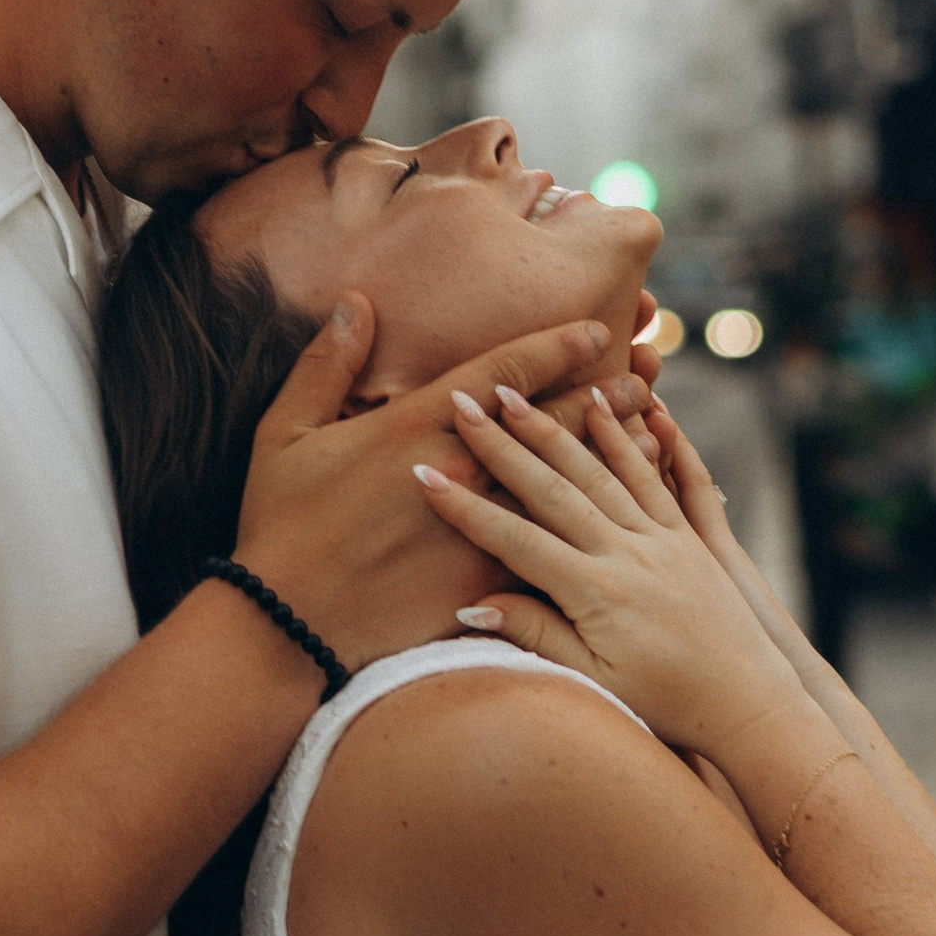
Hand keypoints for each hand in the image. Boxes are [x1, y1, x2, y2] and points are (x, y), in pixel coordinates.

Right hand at [232, 300, 621, 672]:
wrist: (287, 630)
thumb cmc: (279, 529)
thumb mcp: (284, 435)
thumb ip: (324, 365)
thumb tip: (356, 304)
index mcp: (417, 431)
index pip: (504, 376)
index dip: (554, 349)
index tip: (596, 330)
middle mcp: (463, 476)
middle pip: (552, 427)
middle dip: (602, 395)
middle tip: (644, 372)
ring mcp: (480, 533)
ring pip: (566, 484)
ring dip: (613, 451)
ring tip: (655, 423)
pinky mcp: (485, 582)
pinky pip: (559, 547)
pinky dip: (598, 525)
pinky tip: (630, 511)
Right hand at [418, 383, 821, 770]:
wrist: (750, 706)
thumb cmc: (667, 704)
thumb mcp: (595, 681)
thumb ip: (537, 635)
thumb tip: (472, 605)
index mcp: (596, 592)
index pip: (514, 539)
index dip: (465, 507)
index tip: (423, 474)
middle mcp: (627, 554)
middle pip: (552, 489)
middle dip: (502, 446)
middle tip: (463, 404)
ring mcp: (661, 540)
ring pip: (598, 471)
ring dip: (553, 429)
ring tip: (515, 394)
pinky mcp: (689, 537)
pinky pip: (653, 476)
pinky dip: (624, 439)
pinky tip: (602, 405)